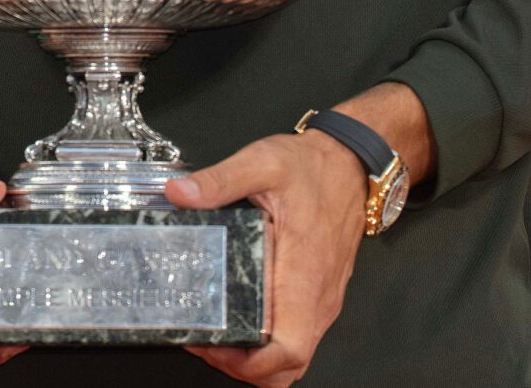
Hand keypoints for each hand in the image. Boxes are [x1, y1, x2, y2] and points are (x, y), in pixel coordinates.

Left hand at [167, 128, 370, 386]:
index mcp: (304, 275)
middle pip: (287, 366)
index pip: (289, 350)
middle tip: (202, 340)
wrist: (350, 166)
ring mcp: (320, 302)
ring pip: (292, 357)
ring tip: (214, 333)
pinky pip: (295, 337)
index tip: (213, 345)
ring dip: (254, 360)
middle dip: (242, 367)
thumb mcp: (262, 163)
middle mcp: (317, 299)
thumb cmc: (313, 169)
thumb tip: (180, 194)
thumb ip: (220, 179)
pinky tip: (237, 320)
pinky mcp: (317, 297)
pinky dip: (267, 345)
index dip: (251, 363)